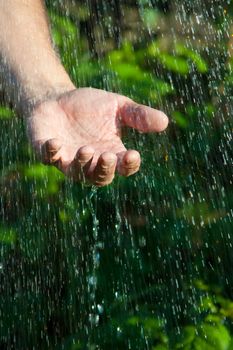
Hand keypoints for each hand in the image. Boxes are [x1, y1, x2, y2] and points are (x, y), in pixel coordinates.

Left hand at [28, 87, 167, 185]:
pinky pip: (49, 158)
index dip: (129, 165)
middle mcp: (91, 162)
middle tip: (108, 156)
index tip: (133, 154)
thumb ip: (139, 116)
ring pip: (77, 173)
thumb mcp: (118, 107)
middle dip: (105, 169)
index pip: (124, 167)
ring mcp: (68, 159)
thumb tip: (165, 122)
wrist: (57, 98)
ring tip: (86, 149)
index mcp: (111, 153)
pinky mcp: (47, 152)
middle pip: (101, 177)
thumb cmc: (90, 106)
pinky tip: (56, 142)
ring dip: (82, 164)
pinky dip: (51, 153)